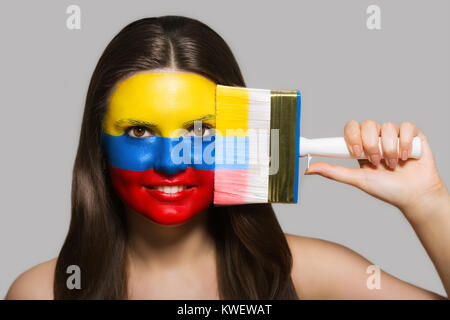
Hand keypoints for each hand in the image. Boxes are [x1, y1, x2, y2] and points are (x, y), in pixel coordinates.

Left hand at [305, 120, 447, 220]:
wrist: (414, 195)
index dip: (352, 136)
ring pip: (386, 127)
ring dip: (388, 149)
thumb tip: (309, 169)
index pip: (352, 128)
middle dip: (370, 145)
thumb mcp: (357, 179)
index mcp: (362, 145)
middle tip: (375, 162)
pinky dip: (404, 143)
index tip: (355, 151)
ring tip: (391, 164)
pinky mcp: (413, 135)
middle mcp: (377, 138)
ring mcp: (394, 135)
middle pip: (367, 124)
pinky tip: (405, 157)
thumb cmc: (387, 189)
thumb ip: (334, 172)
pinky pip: (406, 127)